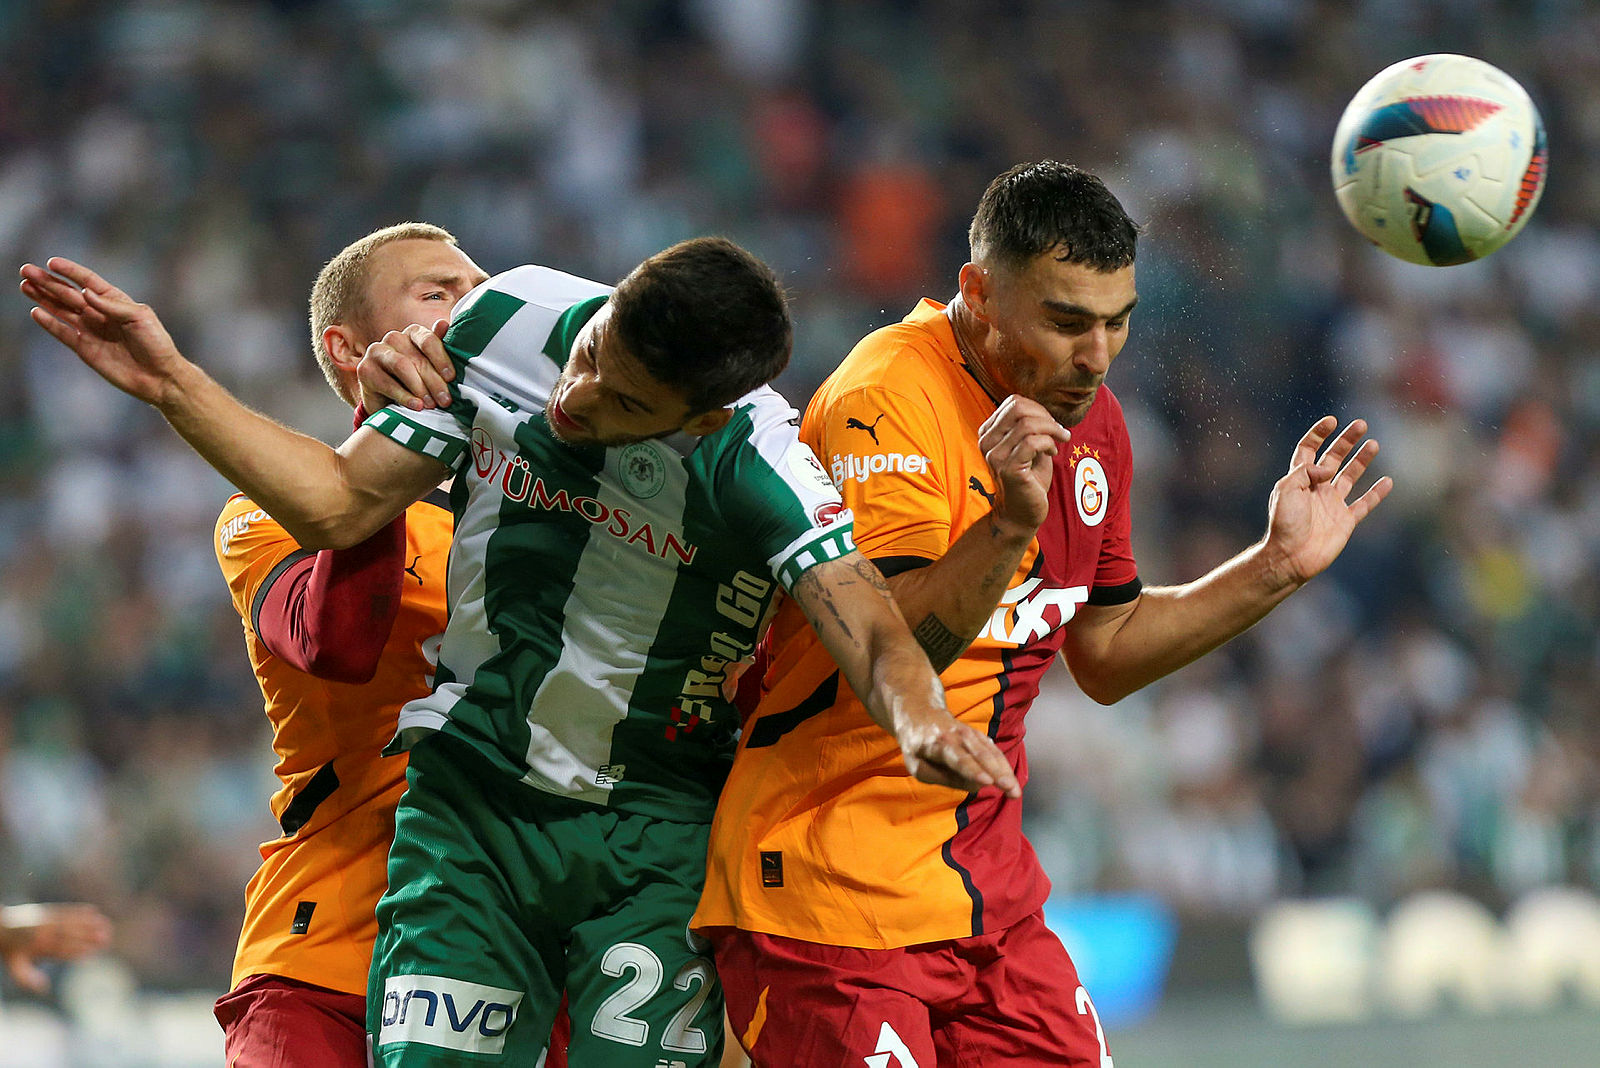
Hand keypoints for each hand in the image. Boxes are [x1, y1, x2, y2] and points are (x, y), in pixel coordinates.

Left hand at [1, 903, 112, 993]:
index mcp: (37, 947)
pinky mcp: (48, 911)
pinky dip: (80, 910)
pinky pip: (66, 910)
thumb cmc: (11, 950)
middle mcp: (44, 932)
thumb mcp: (15, 967)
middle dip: (89, 936)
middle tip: (107, 937)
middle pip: (70, 934)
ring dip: (90, 922)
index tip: (94, 951)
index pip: (62, 949)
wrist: (1, 926)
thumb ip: (28, 979)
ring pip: (71, 921)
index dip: (78, 950)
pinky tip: (94, 911)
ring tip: (106, 924)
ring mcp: (46, 920)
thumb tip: (45, 988)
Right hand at [19, 258, 188, 407]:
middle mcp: (100, 314)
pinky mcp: (85, 349)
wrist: (159, 377)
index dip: (70, 272)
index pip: (88, 281)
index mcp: (116, 301)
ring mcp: (91, 330)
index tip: (51, 262)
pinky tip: (36, 312)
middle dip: (47, 282)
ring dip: (43, 298)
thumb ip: (112, 306)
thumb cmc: (156, 344)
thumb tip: (86, 293)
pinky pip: (63, 333)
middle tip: (26, 270)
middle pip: (68, 293)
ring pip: (61, 310)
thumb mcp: (140, 318)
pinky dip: (50, 323)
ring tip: (25, 285)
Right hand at [358, 319, 453, 412]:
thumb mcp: (431, 369)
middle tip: (445, 400)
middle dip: (434, 382)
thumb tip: (445, 323)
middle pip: (417, 358)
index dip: (441, 359)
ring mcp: (377, 351)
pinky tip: (416, 406)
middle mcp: (394, 338)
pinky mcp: (365, 369)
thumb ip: (438, 349)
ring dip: (420, 387)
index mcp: (413, 333)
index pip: (428, 340)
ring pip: (402, 366)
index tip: (451, 378)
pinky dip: (404, 397)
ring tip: (431, 404)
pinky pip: (387, 383)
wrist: (387, 402)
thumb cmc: (415, 382)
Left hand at [894, 708, 1021, 797]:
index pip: (958, 759)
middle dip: (999, 773)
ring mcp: (970, 733)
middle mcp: (957, 735)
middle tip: (1012, 791)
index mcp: (937, 743)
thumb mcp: (918, 766)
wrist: (919, 711)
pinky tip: (1011, 781)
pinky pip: (994, 751)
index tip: (988, 782)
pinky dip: (1003, 766)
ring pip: (991, 752)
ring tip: (1016, 791)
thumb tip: (976, 785)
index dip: (973, 771)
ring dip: (1006, 772)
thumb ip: (943, 777)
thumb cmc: (917, 745)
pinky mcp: (979, 735)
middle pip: (981, 755)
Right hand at [977, 395, 1070, 535]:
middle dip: (1045, 416)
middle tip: (1059, 431)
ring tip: (1060, 440)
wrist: (1021, 513)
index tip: (1051, 424)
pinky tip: (1053, 453)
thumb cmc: (1028, 479)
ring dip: (1052, 429)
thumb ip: (1031, 427)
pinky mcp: (1008, 468)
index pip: (1013, 402)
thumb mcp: (1028, 446)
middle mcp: (987, 442)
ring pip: (1028, 424)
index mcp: (988, 433)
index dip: (1038, 408)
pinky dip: (1049, 443)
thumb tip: (1044, 409)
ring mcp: (995, 456)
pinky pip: (1032, 442)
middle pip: (1018, 408)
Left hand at [1262, 416, 1392, 584]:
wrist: (1291, 557)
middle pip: (1333, 458)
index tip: (1331, 421)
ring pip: (1350, 476)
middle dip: (1346, 441)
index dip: (1318, 434)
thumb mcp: (1286, 490)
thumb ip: (1305, 471)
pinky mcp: (1345, 521)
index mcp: (1298, 479)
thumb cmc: (1284, 524)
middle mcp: (1316, 488)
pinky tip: (1387, 481)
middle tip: (1361, 424)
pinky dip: (1376, 493)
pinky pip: (1364, 504)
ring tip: (1374, 443)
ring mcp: (1332, 504)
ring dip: (1361, 460)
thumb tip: (1328, 468)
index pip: (1308, 450)